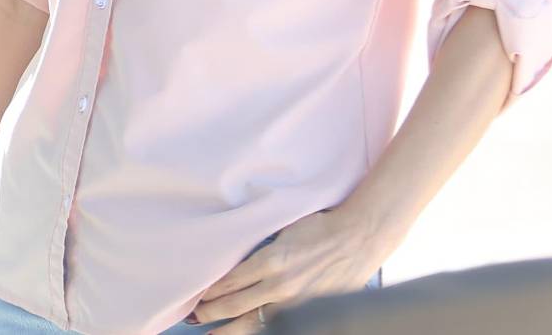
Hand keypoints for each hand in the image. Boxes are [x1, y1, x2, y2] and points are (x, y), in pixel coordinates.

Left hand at [188, 208, 389, 327]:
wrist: (358, 238)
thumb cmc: (319, 227)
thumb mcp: (281, 229)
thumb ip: (258, 247)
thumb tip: (233, 256)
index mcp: (269, 260)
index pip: (228, 281)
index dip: (208, 291)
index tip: (195, 294)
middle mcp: (279, 285)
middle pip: (233, 306)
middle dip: (209, 313)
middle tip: (194, 316)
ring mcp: (294, 303)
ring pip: (252, 324)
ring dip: (227, 330)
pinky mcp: (309, 311)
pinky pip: (278, 326)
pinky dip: (259, 330)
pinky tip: (247, 332)